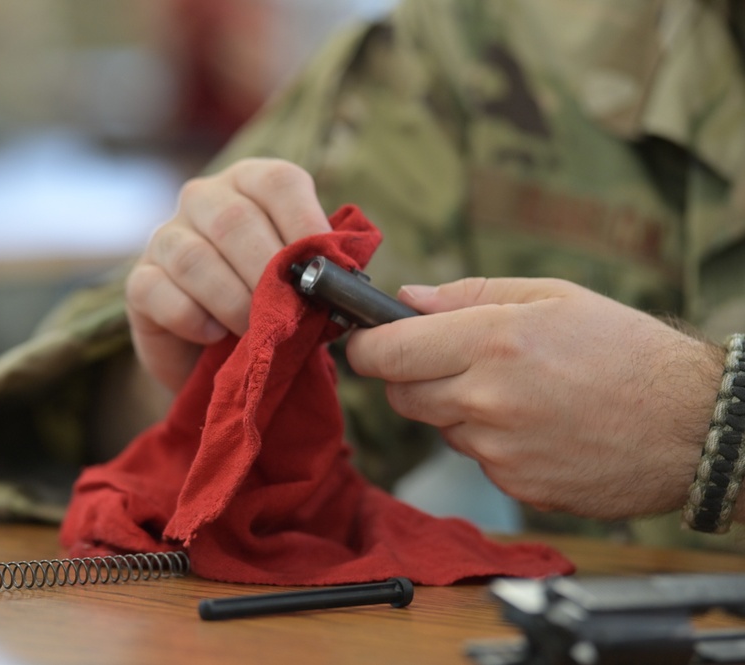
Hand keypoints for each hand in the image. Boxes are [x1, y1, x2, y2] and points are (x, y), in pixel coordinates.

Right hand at [126, 158, 330, 391]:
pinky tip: (214, 334)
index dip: (304, 223)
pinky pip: (159, 292)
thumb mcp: (299, 278)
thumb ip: (316, 267)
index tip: (326, 269)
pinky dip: (193, 318)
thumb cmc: (269, 304)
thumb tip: (342, 274)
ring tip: (256, 331)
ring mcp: (165, 236)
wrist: (217, 353)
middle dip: (268, 274)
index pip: (278, 182)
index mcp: (252, 183)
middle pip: (235, 221)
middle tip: (290, 312)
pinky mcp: (139, 281)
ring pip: (193, 258)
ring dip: (233, 301)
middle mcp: (204, 198)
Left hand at [345, 277, 723, 518]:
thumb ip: (469, 295)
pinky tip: (535, 425)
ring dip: (455, 408)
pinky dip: (490, 442)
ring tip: (514, 390)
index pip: (387, 353)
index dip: (365, 347)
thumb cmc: (628, 351)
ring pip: (439, 427)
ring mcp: (499, 450)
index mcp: (492, 341)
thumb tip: (407, 300)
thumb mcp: (552, 296)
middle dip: (408, 377)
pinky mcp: (515, 486)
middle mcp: (486, 399)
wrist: (692, 426)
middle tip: (446, 360)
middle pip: (400, 395)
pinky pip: (477, 459)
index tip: (363, 342)